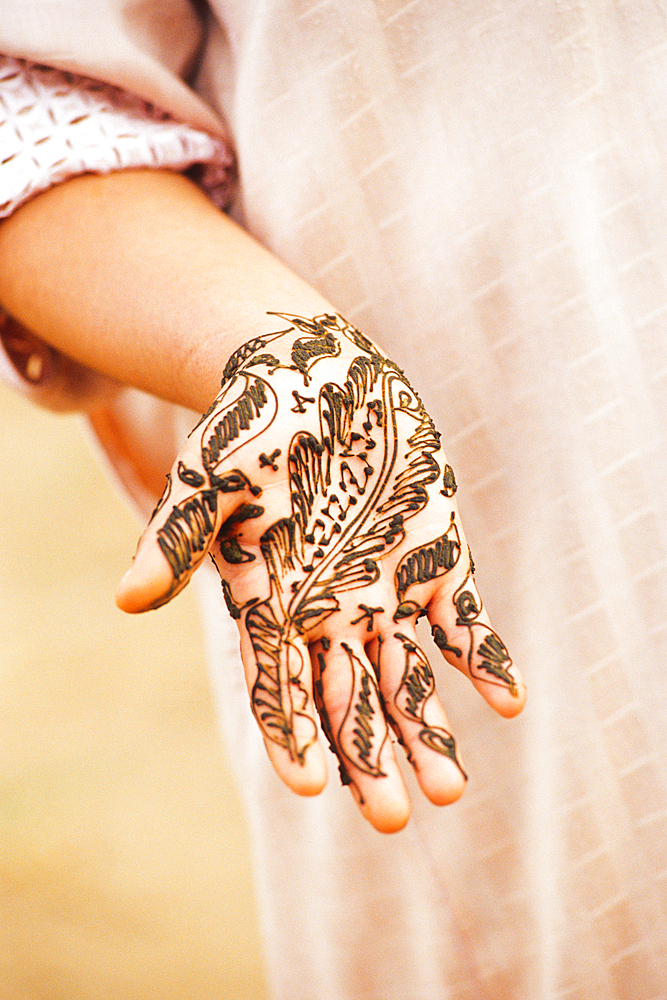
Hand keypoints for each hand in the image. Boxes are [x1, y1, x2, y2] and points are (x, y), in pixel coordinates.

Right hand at [117, 313, 524, 831]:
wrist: (319, 376)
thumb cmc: (254, 422)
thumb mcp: (210, 477)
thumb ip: (177, 537)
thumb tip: (129, 602)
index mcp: (271, 601)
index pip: (277, 683)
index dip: (290, 731)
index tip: (306, 783)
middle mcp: (328, 611)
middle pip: (348, 701)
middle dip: (368, 757)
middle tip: (390, 817)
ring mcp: (385, 592)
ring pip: (407, 679)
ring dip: (428, 732)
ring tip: (449, 792)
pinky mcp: (434, 562)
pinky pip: (463, 623)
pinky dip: (483, 660)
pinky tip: (509, 701)